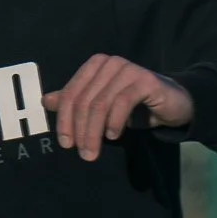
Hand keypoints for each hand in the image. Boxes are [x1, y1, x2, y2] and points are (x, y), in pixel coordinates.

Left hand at [44, 55, 192, 160]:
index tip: (66, 144)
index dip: (64, 120)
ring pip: (101, 104)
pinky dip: (115, 122)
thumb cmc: (132, 105)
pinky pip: (123, 102)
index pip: (71, 94)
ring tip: (94, 152)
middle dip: (80, 131)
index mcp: (94, 65)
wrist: (170, 103)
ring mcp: (128, 69)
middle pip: (85, 101)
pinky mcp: (146, 80)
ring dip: (94, 132)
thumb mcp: (100, 105)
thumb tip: (46, 101)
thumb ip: (75, 101)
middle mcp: (110, 63)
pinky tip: (114, 136)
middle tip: (83, 154)